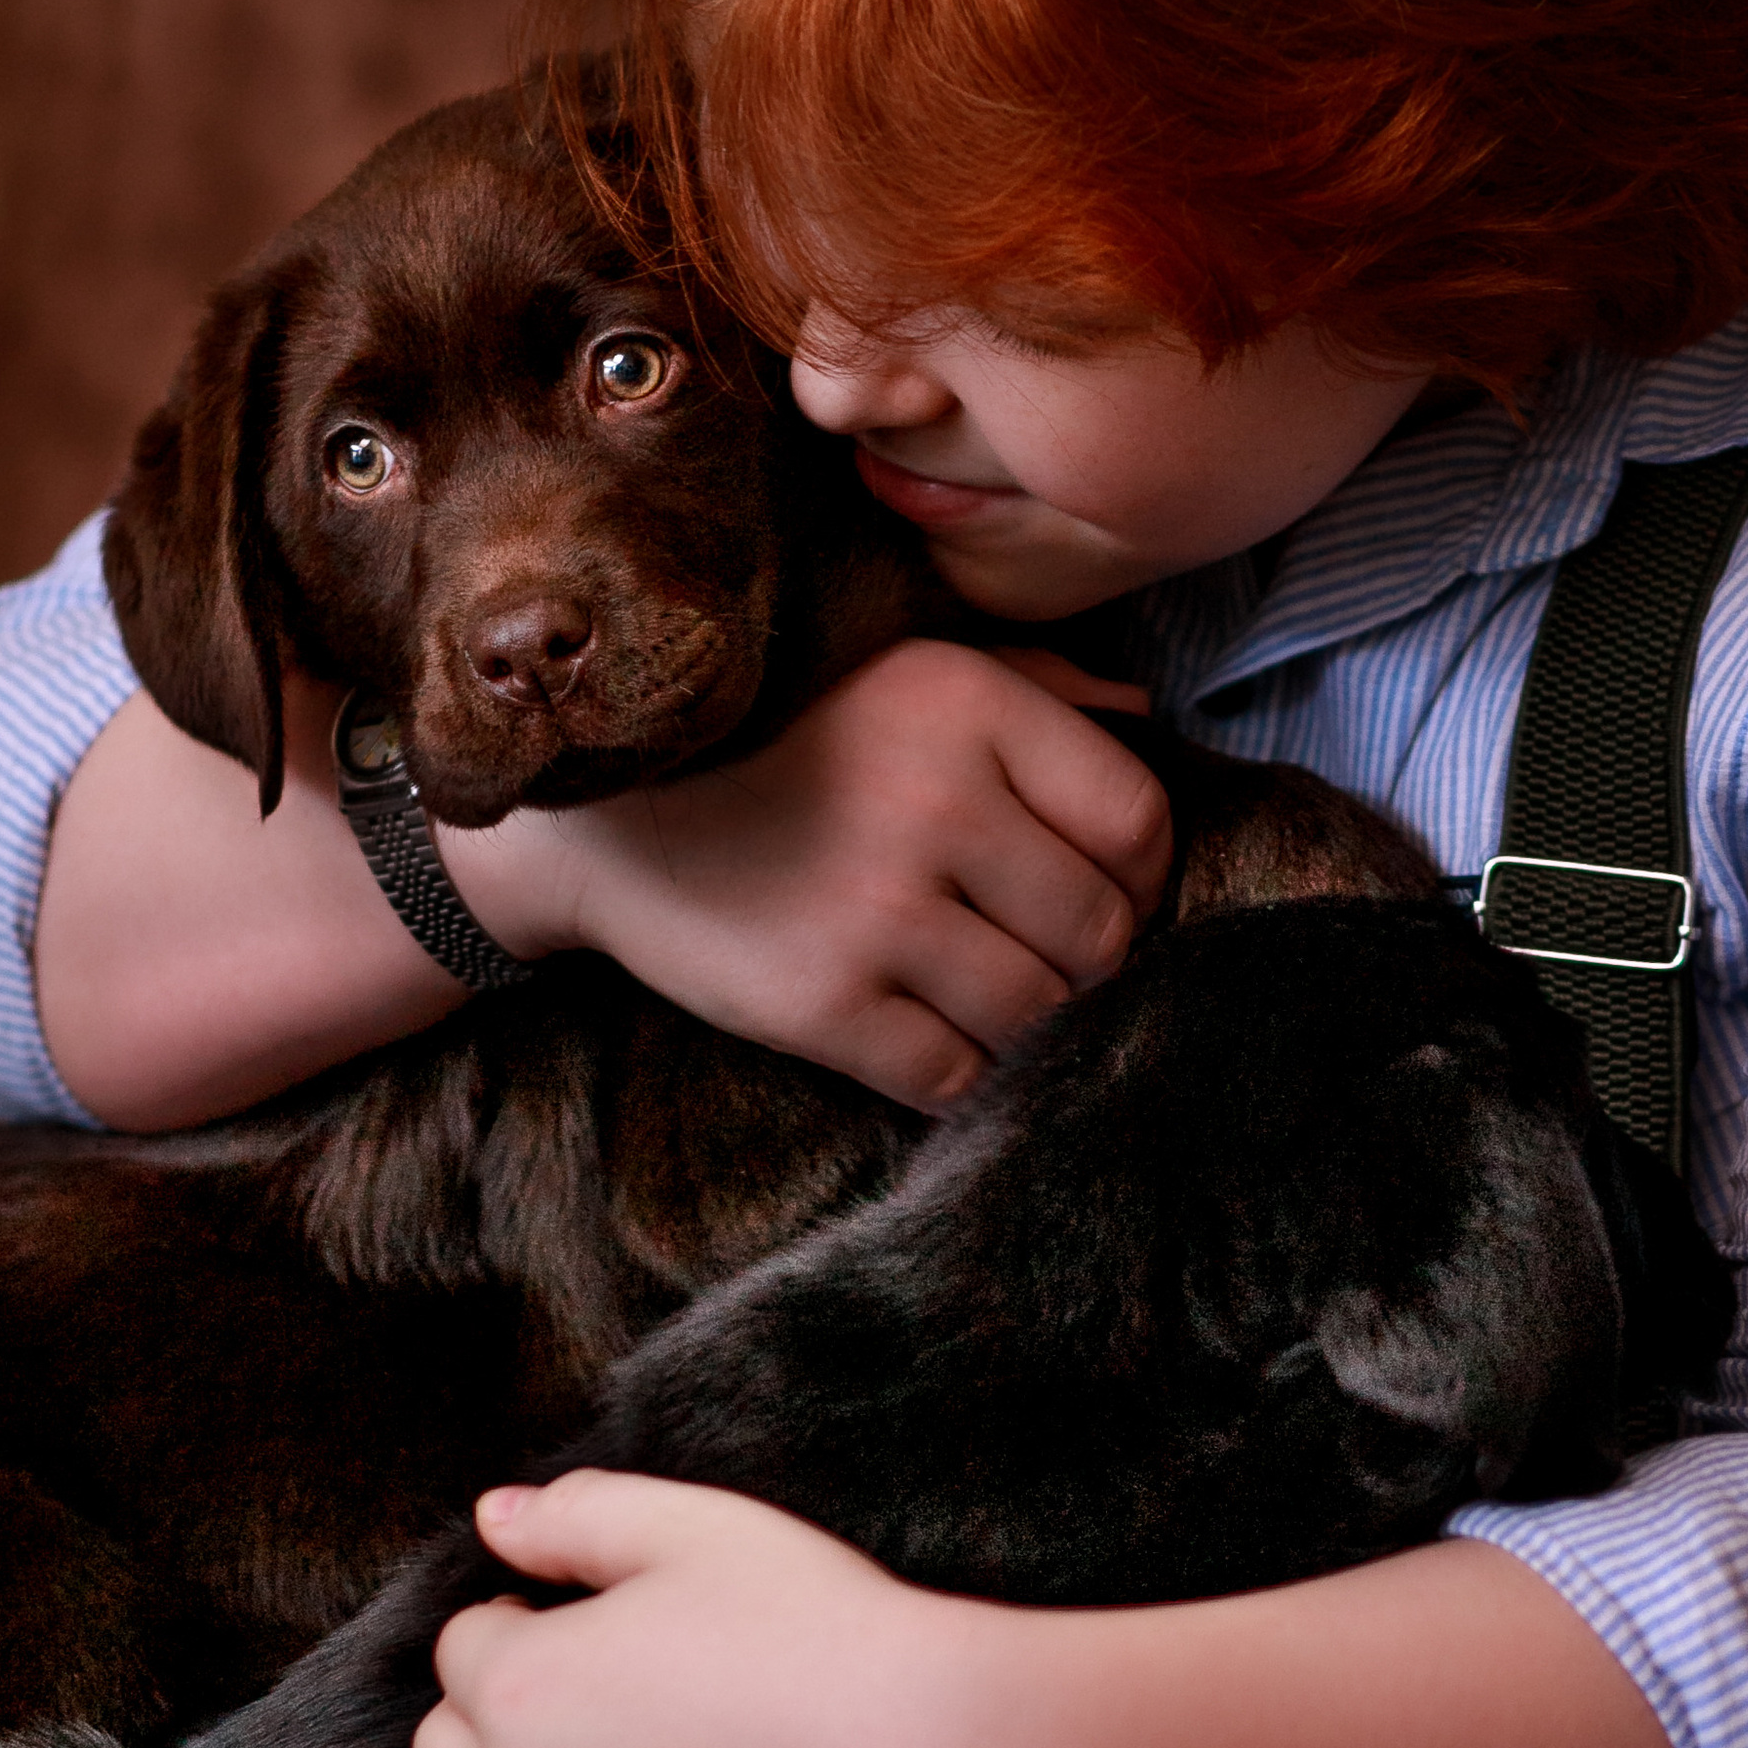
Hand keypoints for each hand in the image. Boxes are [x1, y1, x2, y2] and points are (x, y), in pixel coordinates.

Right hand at [441, 639, 1170, 1107]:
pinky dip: (960, 1075)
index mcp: (968, 705)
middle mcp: (936, 802)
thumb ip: (1031, 687)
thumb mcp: (900, 670)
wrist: (600, 821)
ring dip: (1027, 1024)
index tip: (1103, 892)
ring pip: (1037, 1013)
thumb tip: (1147, 721)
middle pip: (1099, 931)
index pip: (1136, 821)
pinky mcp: (822, 1004)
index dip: (1141, 876)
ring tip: (985, 1001)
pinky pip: (954, 1077)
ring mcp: (878, 910)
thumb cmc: (777, 741)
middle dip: (1087, 962)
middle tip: (1043, 960)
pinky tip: (931, 1041)